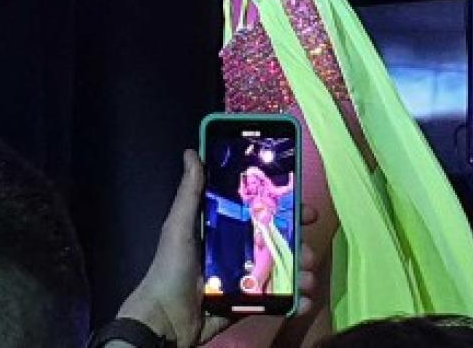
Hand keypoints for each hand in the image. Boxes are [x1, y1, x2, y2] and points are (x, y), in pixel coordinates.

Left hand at [115, 150, 317, 346]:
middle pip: (276, 243)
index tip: (304, 209)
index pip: (260, 214)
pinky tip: (303, 301)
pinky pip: (274, 300)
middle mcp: (237, 252)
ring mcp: (244, 280)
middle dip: (298, 245)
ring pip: (281, 271)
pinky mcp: (246, 304)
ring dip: (300, 273)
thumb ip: (189, 193)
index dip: (284, 210)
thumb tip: (191, 152)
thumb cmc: (170, 269)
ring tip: (308, 278)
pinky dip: (292, 301)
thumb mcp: (179, 227)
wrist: (163, 321)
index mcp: (223, 230)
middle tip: (309, 251)